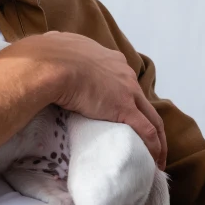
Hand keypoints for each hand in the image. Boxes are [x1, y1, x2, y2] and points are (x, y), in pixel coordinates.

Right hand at [15, 31, 166, 169]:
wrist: (51, 64)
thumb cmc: (48, 56)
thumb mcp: (59, 46)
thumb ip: (61, 48)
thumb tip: (51, 44)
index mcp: (109, 58)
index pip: (125, 79)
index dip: (127, 95)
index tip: (124, 109)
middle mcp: (124, 73)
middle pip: (143, 100)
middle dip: (147, 119)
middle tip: (148, 138)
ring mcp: (127, 91)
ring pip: (151, 118)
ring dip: (156, 138)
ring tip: (156, 156)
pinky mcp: (125, 109)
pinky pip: (146, 131)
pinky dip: (153, 147)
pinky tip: (152, 160)